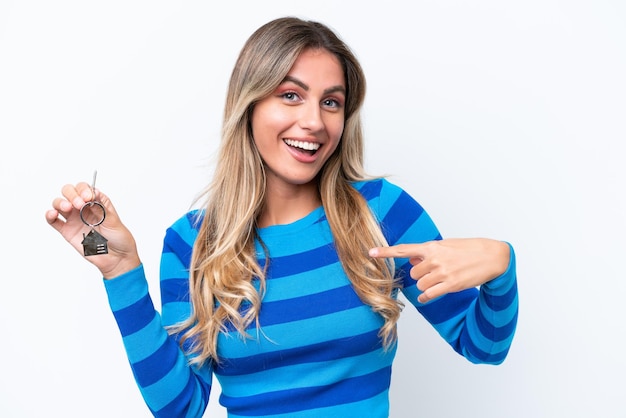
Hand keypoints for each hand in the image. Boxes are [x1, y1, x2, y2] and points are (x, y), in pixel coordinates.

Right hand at [45, 182, 140, 278]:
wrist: (117, 258)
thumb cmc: (119, 238)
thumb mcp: (113, 220)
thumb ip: (101, 208)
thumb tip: (92, 193)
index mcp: (97, 202)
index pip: (85, 188)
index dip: (84, 189)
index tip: (88, 197)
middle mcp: (84, 208)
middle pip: (69, 192)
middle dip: (72, 194)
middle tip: (79, 203)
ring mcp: (74, 219)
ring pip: (59, 203)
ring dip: (60, 202)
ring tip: (68, 208)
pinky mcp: (67, 231)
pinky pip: (53, 221)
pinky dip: (49, 215)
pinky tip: (52, 214)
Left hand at [369, 238, 509, 302]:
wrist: (492, 256)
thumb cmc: (469, 249)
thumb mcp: (447, 245)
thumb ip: (429, 252)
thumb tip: (413, 258)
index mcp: (432, 247)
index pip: (404, 249)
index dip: (385, 252)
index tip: (370, 252)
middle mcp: (435, 259)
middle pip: (413, 274)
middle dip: (420, 275)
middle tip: (433, 272)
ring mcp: (443, 272)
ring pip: (421, 285)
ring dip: (427, 286)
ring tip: (439, 281)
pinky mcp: (451, 284)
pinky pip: (429, 295)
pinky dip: (427, 297)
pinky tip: (430, 295)